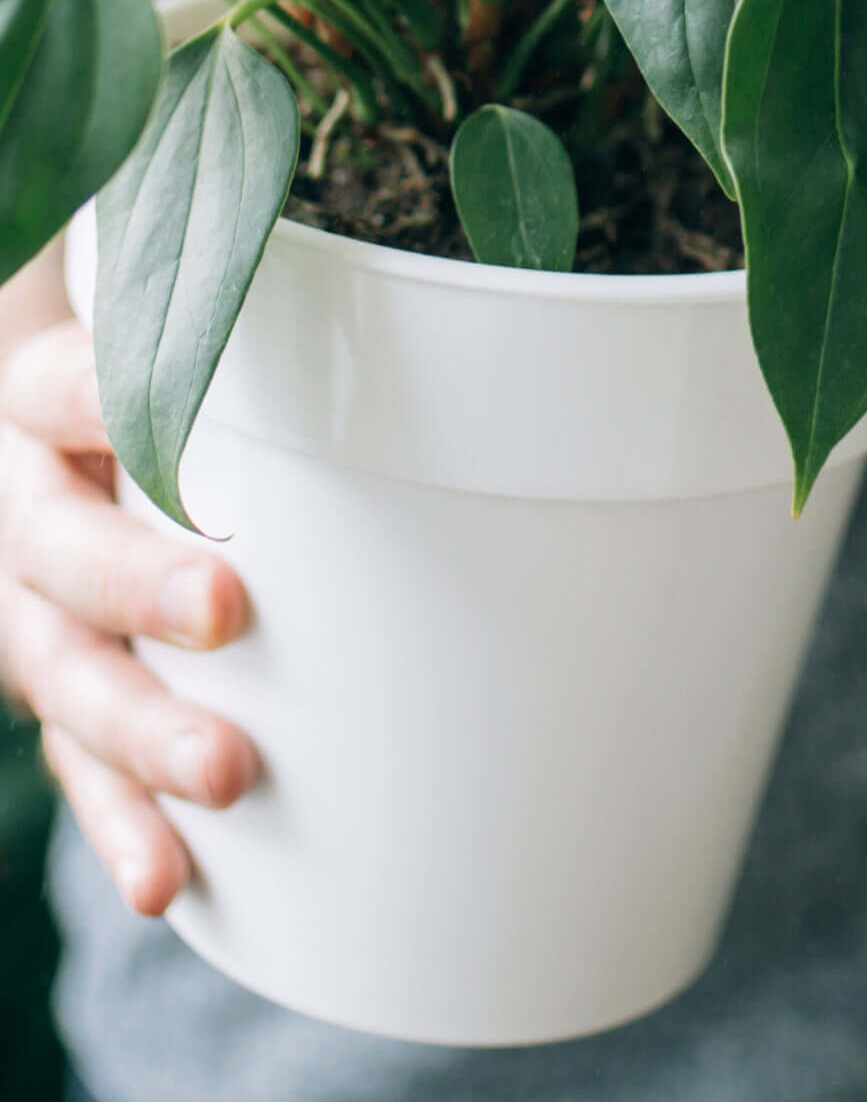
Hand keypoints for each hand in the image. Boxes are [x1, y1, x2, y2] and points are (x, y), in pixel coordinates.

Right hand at [0, 316, 258, 913]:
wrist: (80, 449)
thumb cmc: (194, 400)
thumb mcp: (210, 367)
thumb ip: (274, 368)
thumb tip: (463, 351)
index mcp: (52, 402)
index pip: (72, 393)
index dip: (122, 413)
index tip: (176, 426)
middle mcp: (27, 504)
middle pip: (60, 551)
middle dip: (136, 587)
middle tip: (225, 611)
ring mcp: (29, 609)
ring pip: (63, 675)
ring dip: (139, 732)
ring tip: (222, 773)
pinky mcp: (54, 693)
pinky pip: (76, 767)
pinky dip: (122, 824)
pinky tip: (166, 876)